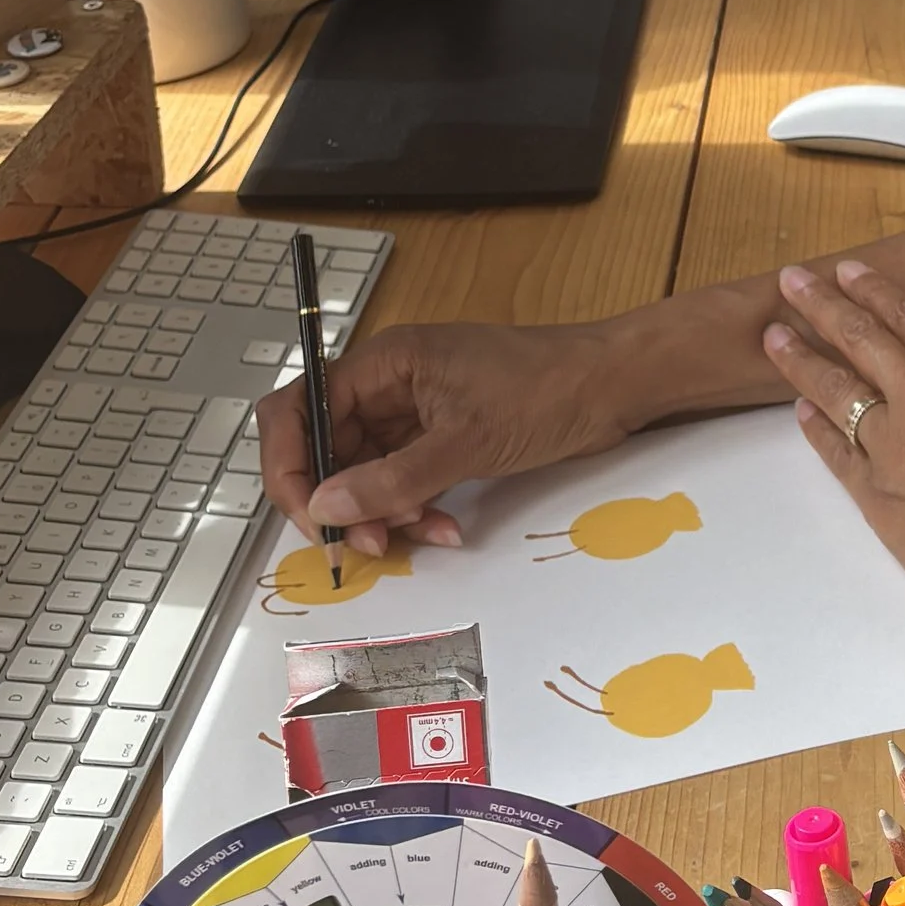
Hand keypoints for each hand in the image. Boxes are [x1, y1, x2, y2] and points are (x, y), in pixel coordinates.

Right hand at [257, 320, 638, 551]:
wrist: (613, 386)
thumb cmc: (547, 389)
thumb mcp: (465, 442)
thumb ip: (391, 480)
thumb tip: (325, 505)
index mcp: (384, 363)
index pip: (300, 410)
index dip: (291, 465)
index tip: (311, 516)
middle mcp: (389, 384)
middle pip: (326, 448)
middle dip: (341, 500)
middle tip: (366, 542)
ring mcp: (414, 412)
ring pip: (365, 473)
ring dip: (382, 512)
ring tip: (418, 531)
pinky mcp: (440, 438)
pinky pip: (403, 482)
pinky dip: (415, 509)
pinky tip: (443, 528)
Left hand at [762, 259, 904, 647]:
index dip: (877, 292)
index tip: (849, 271)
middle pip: (862, 341)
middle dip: (822, 305)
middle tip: (791, 281)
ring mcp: (895, 452)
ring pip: (836, 391)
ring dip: (800, 360)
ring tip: (772, 336)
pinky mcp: (878, 500)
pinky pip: (835, 452)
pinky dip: (814, 426)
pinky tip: (798, 409)